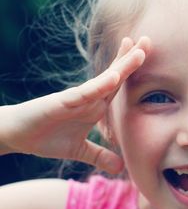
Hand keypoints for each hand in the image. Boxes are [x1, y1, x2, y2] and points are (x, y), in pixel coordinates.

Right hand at [1, 37, 150, 173]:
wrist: (18, 137)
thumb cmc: (47, 138)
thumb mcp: (80, 151)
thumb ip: (100, 156)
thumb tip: (120, 168)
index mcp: (96, 106)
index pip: (119, 86)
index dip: (133, 71)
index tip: (148, 55)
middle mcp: (90, 98)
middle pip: (116, 76)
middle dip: (132, 58)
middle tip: (148, 40)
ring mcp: (77, 99)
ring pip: (103, 81)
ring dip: (122, 67)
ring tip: (139, 53)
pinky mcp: (62, 102)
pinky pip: (84, 93)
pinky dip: (98, 86)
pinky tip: (113, 77)